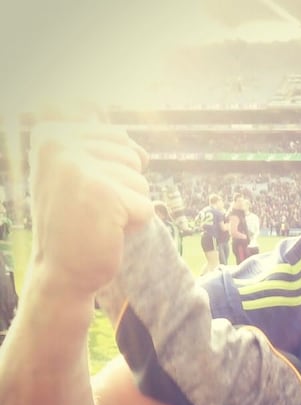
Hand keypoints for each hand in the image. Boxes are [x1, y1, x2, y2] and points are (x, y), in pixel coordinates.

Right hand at [28, 122, 152, 296]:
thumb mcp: (80, 175)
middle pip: (131, 157)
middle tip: (91, 211)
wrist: (60, 272)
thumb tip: (136, 145)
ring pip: (141, 182)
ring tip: (97, 221)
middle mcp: (58, 143)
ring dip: (128, 207)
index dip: (115, 171)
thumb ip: (102, 149)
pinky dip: (135, 224)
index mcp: (49, 132)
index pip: (118, 137)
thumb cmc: (76, 224)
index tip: (84, 193)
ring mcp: (79, 167)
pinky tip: (107, 233)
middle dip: (124, 189)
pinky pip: (146, 206)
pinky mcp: (103, 194)